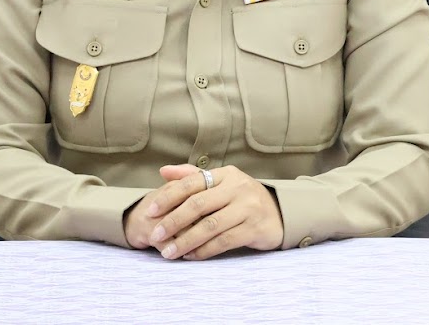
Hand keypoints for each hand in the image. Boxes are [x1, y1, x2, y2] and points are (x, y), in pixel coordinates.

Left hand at [144, 164, 283, 260]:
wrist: (278, 213)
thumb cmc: (241, 198)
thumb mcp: (221, 182)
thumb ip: (192, 176)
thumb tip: (163, 171)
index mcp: (225, 174)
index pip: (191, 182)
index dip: (168, 197)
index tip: (150, 211)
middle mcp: (237, 188)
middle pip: (198, 204)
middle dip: (173, 221)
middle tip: (155, 235)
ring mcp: (248, 208)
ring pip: (210, 226)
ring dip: (185, 241)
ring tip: (168, 252)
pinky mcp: (255, 229)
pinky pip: (224, 241)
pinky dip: (204, 250)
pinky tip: (190, 256)